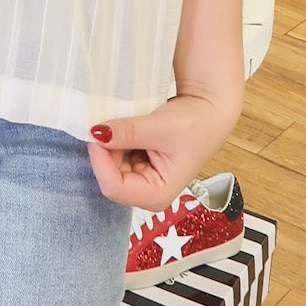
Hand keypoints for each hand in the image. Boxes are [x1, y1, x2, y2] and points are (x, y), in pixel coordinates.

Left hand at [87, 90, 239, 209]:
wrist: (208, 110)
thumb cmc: (196, 124)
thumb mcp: (160, 127)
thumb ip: (128, 132)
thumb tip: (96, 133)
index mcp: (156, 195)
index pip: (113, 186)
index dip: (101, 159)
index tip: (96, 131)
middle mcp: (146, 192)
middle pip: (109, 175)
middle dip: (107, 149)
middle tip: (114, 122)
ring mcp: (140, 179)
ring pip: (109, 163)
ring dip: (111, 142)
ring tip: (128, 122)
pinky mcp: (137, 164)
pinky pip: (114, 153)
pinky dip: (115, 139)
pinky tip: (129, 126)